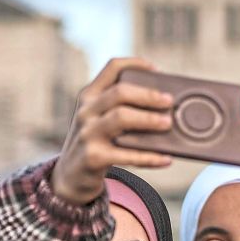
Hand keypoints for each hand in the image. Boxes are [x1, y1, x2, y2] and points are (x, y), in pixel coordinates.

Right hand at [52, 57, 173, 204]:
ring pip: (121, 118)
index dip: (136, 64)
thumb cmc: (95, 142)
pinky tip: (166, 158)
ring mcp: (87, 134)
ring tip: (168, 124)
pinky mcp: (93, 158)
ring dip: (148, 119)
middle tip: (169, 101)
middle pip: (120, 92)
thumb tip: (163, 105)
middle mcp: (86, 111)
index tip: (157, 70)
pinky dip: (150, 157)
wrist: (70, 176)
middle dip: (148, 95)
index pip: (112, 68)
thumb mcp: (97, 119)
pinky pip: (127, 155)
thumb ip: (118, 107)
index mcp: (89, 96)